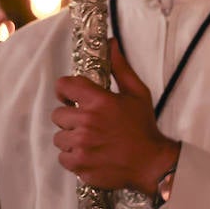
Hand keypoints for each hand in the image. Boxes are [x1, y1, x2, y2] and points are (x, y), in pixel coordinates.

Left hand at [52, 40, 178, 193]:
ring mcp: (81, 145)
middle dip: (71, 118)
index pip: (64, 86)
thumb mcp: (138, 93)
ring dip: (72, 138)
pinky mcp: (79, 165)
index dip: (65, 90)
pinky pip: (63, 157)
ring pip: (59, 137)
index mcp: (99, 101)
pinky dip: (74, 157)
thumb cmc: (144, 127)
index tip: (72, 97)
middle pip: (57, 114)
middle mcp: (87, 122)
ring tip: (91, 140)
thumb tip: (111, 44)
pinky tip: (91, 154)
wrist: (152, 163)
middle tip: (88, 123)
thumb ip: (121, 68)